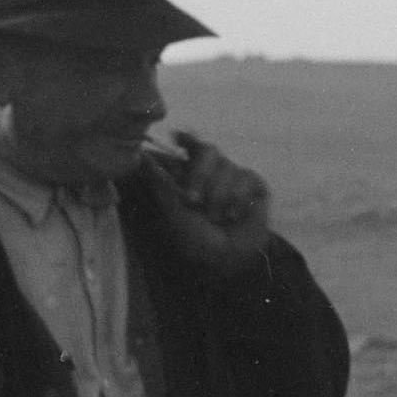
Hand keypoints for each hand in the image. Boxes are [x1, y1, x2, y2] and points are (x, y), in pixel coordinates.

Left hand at [149, 129, 274, 270]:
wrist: (229, 260)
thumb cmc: (197, 241)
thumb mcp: (174, 213)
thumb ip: (162, 183)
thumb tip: (142, 156)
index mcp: (189, 174)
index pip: (188, 144)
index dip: (186, 137)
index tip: (177, 136)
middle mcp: (212, 171)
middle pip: (208, 150)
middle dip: (199, 176)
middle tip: (193, 201)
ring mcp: (234, 176)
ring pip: (227, 167)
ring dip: (219, 197)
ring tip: (218, 218)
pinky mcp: (254, 184)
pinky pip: (245, 178)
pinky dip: (238, 200)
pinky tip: (234, 215)